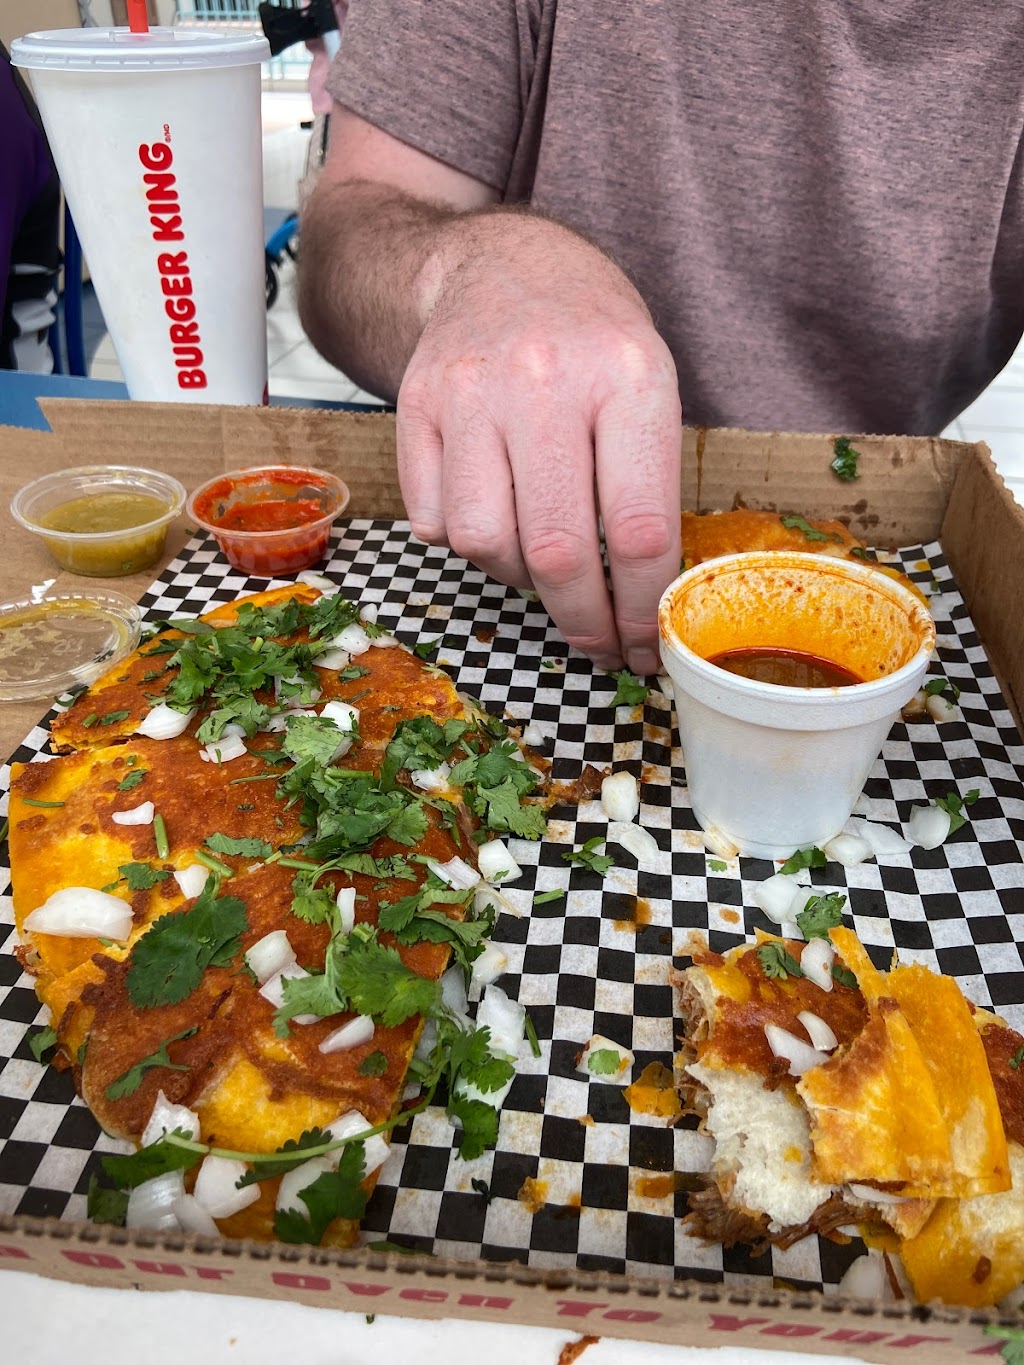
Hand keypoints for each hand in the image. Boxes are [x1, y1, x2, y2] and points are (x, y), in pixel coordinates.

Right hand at [396, 215, 680, 674]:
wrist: (501, 267)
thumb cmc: (590, 340)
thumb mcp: (651, 385)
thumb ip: (648, 486)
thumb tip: (639, 602)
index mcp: (627, 376)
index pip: (638, 530)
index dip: (641, 608)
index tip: (643, 644)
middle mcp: (544, 380)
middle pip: (558, 550)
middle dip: (583, 621)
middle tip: (599, 645)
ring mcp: (469, 392)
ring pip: (486, 543)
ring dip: (519, 576)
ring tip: (541, 554)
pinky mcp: (415, 406)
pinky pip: (433, 521)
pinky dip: (466, 541)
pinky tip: (495, 510)